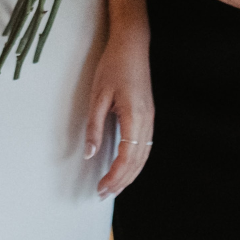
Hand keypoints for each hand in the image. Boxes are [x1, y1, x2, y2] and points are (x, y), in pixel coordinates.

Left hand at [86, 21, 154, 197]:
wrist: (132, 45)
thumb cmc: (113, 65)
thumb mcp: (98, 96)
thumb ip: (94, 127)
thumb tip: (90, 153)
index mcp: (135, 117)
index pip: (127, 157)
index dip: (115, 176)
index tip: (101, 188)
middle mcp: (147, 121)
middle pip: (137, 161)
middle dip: (122, 181)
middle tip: (104, 195)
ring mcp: (150, 118)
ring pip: (144, 156)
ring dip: (130, 174)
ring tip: (115, 187)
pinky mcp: (148, 115)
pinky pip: (145, 146)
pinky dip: (136, 162)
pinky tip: (127, 167)